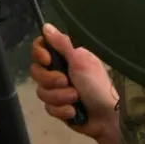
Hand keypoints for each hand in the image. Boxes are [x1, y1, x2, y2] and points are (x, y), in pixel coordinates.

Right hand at [30, 23, 121, 143]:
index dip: (39, 54)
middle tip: (65, 81)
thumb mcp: (80, 61)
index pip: (41, 48)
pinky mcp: (59, 107)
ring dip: (59, 97)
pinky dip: (61, 110)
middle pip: (37, 71)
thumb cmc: (97, 85)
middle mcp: (60, 70)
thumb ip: (61, 44)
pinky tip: (74, 112)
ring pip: (42, 92)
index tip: (47, 60)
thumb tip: (45, 25)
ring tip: (75, 99)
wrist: (107, 118)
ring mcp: (58, 90)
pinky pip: (49, 108)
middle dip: (51, 80)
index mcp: (66, 56)